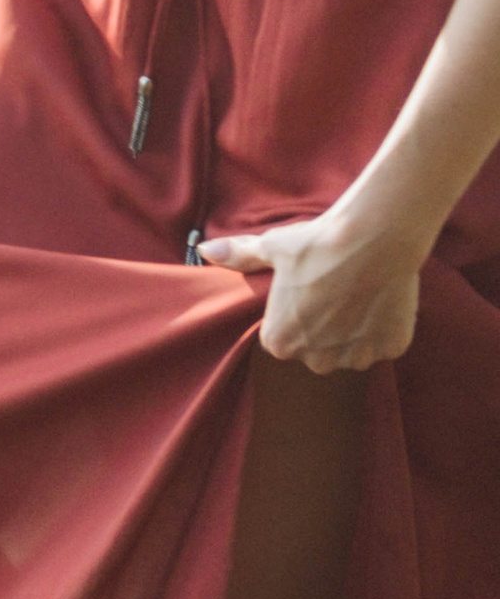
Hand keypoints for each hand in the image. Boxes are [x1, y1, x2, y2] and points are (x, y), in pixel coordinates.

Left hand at [198, 197, 427, 371]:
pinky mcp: (391, 349)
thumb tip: (208, 251)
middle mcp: (316, 360)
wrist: (372, 238)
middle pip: (318, 349)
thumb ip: (241, 256)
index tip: (306, 291)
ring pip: (352, 349)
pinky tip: (380, 298)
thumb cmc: (316, 245)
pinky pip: (383, 343)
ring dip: (355, 330)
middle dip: (325, 327)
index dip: (296, 313)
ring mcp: (356, 358)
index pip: (283, 337)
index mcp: (281, 342)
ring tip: (358, 292)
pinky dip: (383, 327)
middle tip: (333, 290)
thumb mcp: (272, 248)